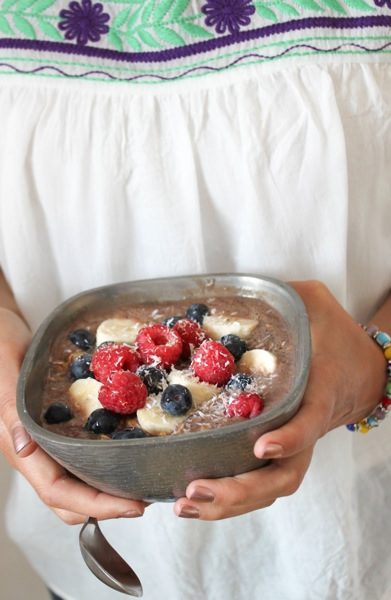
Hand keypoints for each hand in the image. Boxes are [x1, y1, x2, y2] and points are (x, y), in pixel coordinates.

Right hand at [0, 308, 146, 524]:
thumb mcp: (3, 368)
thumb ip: (9, 407)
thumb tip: (25, 447)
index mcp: (19, 443)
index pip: (57, 491)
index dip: (95, 504)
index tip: (133, 505)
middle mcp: (31, 449)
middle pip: (67, 498)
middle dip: (105, 505)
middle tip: (144, 497)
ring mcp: (42, 439)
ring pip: (73, 481)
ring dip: (104, 489)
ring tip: (139, 481)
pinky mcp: (53, 426)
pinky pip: (76, 454)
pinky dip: (101, 462)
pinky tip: (125, 451)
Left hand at [174, 280, 386, 520]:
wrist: (361, 370)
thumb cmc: (335, 336)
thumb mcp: (316, 304)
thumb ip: (288, 294)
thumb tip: (239, 289)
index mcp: (319, 391)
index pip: (310, 421)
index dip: (291, 436)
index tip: (262, 444)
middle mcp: (308, 427)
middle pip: (284, 474)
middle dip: (241, 489)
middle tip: (196, 490)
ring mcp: (296, 446)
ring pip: (271, 487)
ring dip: (229, 503)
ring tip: (186, 504)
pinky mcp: (283, 452)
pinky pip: (261, 482)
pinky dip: (231, 497)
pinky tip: (194, 500)